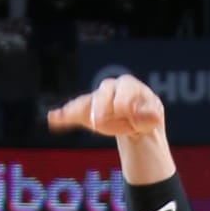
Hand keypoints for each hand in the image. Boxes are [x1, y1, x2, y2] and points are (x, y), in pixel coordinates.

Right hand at [46, 72, 166, 141]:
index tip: (125, 113)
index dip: (125, 101)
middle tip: (98, 121)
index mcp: (129, 86)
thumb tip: (155, 117)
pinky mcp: (88, 112)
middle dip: (101, 106)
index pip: (125, 89)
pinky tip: (54, 118)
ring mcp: (98, 100)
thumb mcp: (153, 117)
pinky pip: (75, 112)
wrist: (136, 124)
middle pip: (104, 93)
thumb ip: (151, 116)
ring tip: (66, 115)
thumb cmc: (146, 117)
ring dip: (79, 109)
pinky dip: (65, 116)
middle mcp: (112, 89)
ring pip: (88, 101)